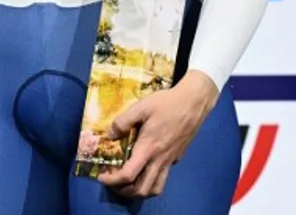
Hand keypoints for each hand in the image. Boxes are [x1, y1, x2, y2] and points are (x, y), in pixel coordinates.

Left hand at [97, 70, 218, 197]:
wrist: (193, 103)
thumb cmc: (165, 104)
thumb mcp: (140, 107)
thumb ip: (122, 121)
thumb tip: (110, 135)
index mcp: (148, 148)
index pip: (129, 174)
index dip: (113, 180)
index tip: (102, 177)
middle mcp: (160, 159)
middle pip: (142, 189)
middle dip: (124, 191)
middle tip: (112, 183)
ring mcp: (170, 161)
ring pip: (156, 188)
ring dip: (139, 191)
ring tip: (127, 183)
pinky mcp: (177, 158)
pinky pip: (163, 177)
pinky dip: (151, 180)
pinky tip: (143, 168)